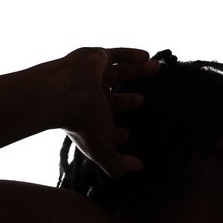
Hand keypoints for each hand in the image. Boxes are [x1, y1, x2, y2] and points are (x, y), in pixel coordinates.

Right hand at [51, 46, 160, 178]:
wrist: (65, 92)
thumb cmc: (83, 123)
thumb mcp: (103, 150)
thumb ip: (119, 164)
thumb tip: (138, 168)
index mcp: (90, 119)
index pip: (105, 126)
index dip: (117, 132)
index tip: (128, 135)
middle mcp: (92, 97)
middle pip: (114, 98)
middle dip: (129, 101)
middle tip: (142, 100)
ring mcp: (94, 77)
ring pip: (119, 72)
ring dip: (138, 70)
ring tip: (157, 67)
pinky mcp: (97, 58)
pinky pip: (116, 54)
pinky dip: (131, 54)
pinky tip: (147, 56)